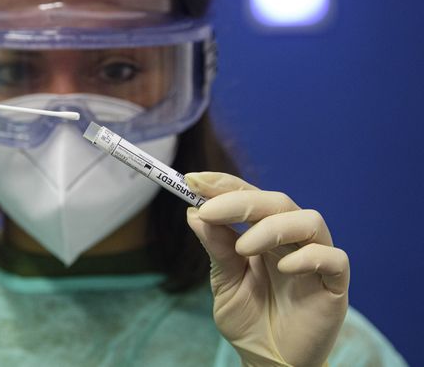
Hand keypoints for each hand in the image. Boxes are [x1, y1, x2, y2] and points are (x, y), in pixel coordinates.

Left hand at [185, 172, 348, 366]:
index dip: (223, 184)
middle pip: (278, 202)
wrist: (269, 362)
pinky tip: (282, 269)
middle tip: (209, 209)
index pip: (249, 196)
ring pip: (308, 220)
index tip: (192, 180)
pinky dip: (309, 256)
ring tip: (243, 247)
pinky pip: (334, 258)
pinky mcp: (335, 285)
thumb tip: (194, 212)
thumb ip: (216, 247)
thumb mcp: (224, 281)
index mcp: (264, 233)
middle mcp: (291, 240)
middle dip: (241, 200)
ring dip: (272, 226)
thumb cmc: (248, 320)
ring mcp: (315, 260)